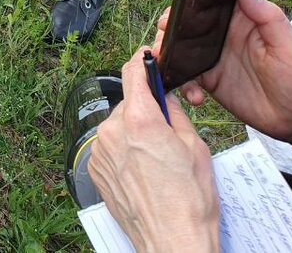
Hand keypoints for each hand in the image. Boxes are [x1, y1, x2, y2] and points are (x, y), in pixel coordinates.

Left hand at [88, 49, 220, 252]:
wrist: (172, 241)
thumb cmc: (189, 201)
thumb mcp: (195, 147)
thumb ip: (175, 114)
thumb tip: (165, 98)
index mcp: (140, 120)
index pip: (132, 73)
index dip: (141, 61)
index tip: (145, 57)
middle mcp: (112, 131)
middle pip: (128, 104)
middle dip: (146, 111)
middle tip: (167, 133)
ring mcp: (100, 151)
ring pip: (118, 127)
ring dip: (134, 133)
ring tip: (157, 161)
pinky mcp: (95, 169)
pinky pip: (110, 147)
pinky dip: (124, 152)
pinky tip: (143, 172)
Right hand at [152, 0, 291, 166]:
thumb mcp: (290, 45)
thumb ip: (268, 16)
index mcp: (242, 20)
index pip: (213, 0)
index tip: (179, 5)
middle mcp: (224, 35)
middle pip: (189, 22)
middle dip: (171, 25)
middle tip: (164, 34)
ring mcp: (214, 57)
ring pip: (181, 47)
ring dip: (168, 52)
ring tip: (165, 62)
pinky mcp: (209, 80)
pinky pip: (186, 76)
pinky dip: (183, 84)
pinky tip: (195, 97)